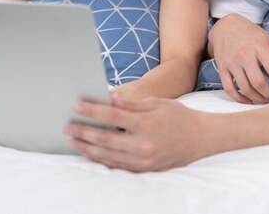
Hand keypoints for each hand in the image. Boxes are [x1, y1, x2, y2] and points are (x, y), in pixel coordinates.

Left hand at [63, 95, 213, 171]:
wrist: (202, 139)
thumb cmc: (179, 116)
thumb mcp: (157, 103)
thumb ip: (131, 104)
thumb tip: (109, 99)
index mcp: (147, 123)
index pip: (112, 116)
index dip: (91, 111)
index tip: (75, 107)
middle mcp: (144, 144)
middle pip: (105, 139)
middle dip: (82, 132)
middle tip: (66, 127)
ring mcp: (144, 160)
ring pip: (108, 156)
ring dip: (87, 148)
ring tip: (73, 141)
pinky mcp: (146, 170)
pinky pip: (118, 166)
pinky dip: (101, 160)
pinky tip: (90, 153)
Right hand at [209, 14, 268, 103]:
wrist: (225, 26)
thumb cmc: (250, 33)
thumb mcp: (268, 39)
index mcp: (258, 46)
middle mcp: (244, 55)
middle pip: (258, 81)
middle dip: (268, 93)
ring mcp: (231, 62)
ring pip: (244, 88)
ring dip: (256, 98)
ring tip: (264, 98)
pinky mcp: (222, 68)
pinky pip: (229, 88)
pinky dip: (239, 98)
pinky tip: (249, 100)